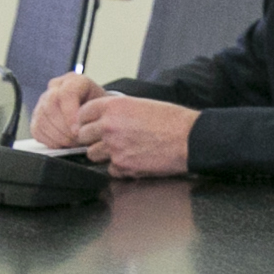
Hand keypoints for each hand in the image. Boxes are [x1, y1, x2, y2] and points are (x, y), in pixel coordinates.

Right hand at [29, 74, 104, 146]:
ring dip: (57, 136)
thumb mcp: (106, 107)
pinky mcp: (37, 116)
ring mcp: (44, 101)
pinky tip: (62, 143)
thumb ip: (98, 114)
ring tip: (73, 143)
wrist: (97, 112)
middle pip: (50, 106)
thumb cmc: (102, 109)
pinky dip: (49, 140)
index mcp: (75, 80)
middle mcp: (56, 87)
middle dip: (63, 128)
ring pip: (42, 118)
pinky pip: (37, 129)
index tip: (78, 131)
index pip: (66, 94)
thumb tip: (87, 130)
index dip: (70, 114)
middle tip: (76, 140)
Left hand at [70, 94, 198, 176]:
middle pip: (82, 135)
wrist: (191, 139)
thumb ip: (117, 111)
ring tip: (124, 150)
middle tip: (111, 139)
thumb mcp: (142, 105)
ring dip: (105, 154)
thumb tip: (103, 119)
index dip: (88, 120)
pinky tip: (135, 159)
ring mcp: (113, 147)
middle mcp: (109, 126)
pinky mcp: (122, 165)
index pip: (82, 114)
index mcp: (113, 107)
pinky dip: (120, 167)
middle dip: (93, 138)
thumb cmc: (173, 121)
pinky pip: (110, 169)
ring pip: (92, 154)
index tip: (95, 124)